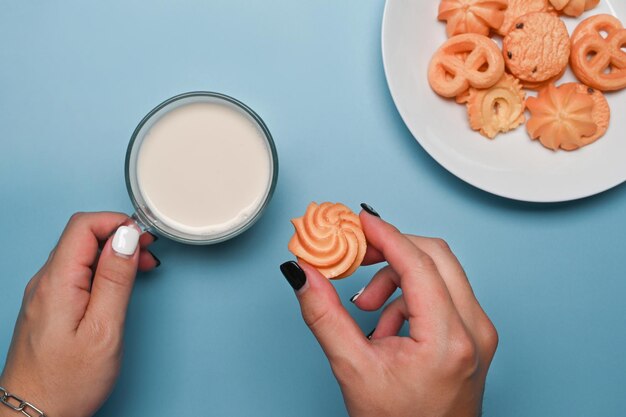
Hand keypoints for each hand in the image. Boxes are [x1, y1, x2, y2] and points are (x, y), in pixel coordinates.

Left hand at [0, 212, 158, 416]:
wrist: (34, 415)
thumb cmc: (67, 382)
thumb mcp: (104, 329)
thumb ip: (115, 280)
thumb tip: (126, 238)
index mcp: (57, 282)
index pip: (83, 226)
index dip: (117, 222)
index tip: (143, 237)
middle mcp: (45, 282)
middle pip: (81, 236)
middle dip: (119, 236)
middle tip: (149, 254)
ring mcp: (44, 294)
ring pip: (79, 254)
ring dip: (112, 253)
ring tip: (140, 269)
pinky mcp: (48, 306)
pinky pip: (75, 273)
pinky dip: (101, 270)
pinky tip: (118, 285)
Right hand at [280, 206, 497, 416]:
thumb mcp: (352, 369)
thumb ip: (324, 315)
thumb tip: (302, 274)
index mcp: (448, 339)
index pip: (416, 263)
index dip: (384, 235)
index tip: (357, 221)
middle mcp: (474, 330)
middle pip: (435, 256)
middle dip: (391, 251)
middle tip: (357, 256)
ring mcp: (479, 332)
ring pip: (440, 272)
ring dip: (398, 278)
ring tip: (368, 309)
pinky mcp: (475, 335)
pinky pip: (443, 293)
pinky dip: (410, 297)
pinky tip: (388, 328)